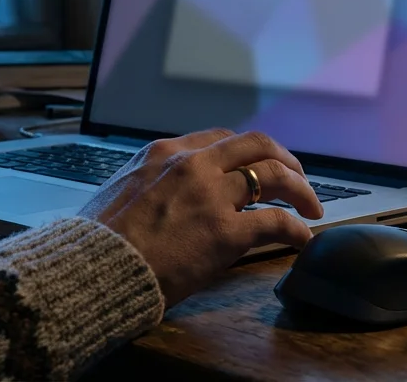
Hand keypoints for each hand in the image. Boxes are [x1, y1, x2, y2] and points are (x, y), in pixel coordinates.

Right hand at [79, 129, 323, 307]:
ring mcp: (211, 196)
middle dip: (285, 159)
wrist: (94, 268)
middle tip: (298, 178)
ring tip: (312, 207)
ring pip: (273, 176)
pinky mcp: (225, 232)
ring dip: (300, 189)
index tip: (259, 166)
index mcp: (164, 152)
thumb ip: (149, 182)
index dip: (248, 152)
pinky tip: (302, 239)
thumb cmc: (98, 239)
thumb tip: (160, 194)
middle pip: (257, 145)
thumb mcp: (120, 189)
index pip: (221, 139)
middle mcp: (192, 164)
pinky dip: (296, 229)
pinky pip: (276, 222)